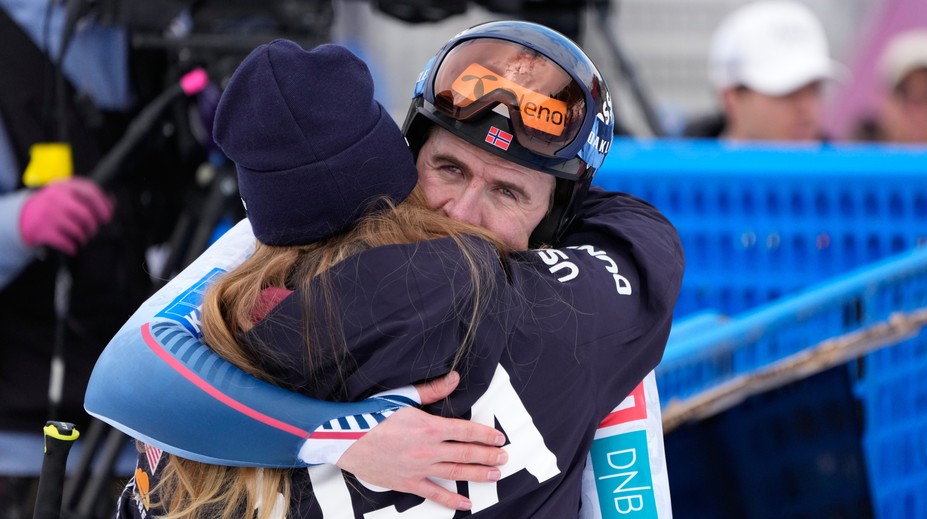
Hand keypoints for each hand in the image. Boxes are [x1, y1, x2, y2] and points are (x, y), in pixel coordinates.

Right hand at [19, 177, 113, 254]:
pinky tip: (73, 247)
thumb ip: (87, 196)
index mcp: (65, 186)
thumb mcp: (67, 193)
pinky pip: (65, 242)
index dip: (103, 206)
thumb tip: (112, 203)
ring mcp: (48, 214)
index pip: (90, 192)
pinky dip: (72, 247)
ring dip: (84, 238)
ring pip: (77, 230)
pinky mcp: (42, 230)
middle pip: (86, 214)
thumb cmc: (54, 205)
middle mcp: (56, 198)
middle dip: (93, 226)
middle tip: (93, 231)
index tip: (107, 217)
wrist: (25, 214)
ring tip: (83, 238)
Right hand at [336, 371, 507, 510]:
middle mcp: (427, 449)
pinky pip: (434, 493)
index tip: (499, 438)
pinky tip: (466, 503)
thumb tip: (455, 378)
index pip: (466, 431)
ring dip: (478, 474)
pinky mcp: (407, 483)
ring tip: (495, 475)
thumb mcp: (403, 397)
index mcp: (429, 426)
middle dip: (488, 456)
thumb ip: (432, 390)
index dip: (485, 435)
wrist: (343, 438)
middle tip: (504, 458)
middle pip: (466, 453)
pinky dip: (452, 500)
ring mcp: (419, 468)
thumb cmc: (370, 415)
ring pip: (456, 472)